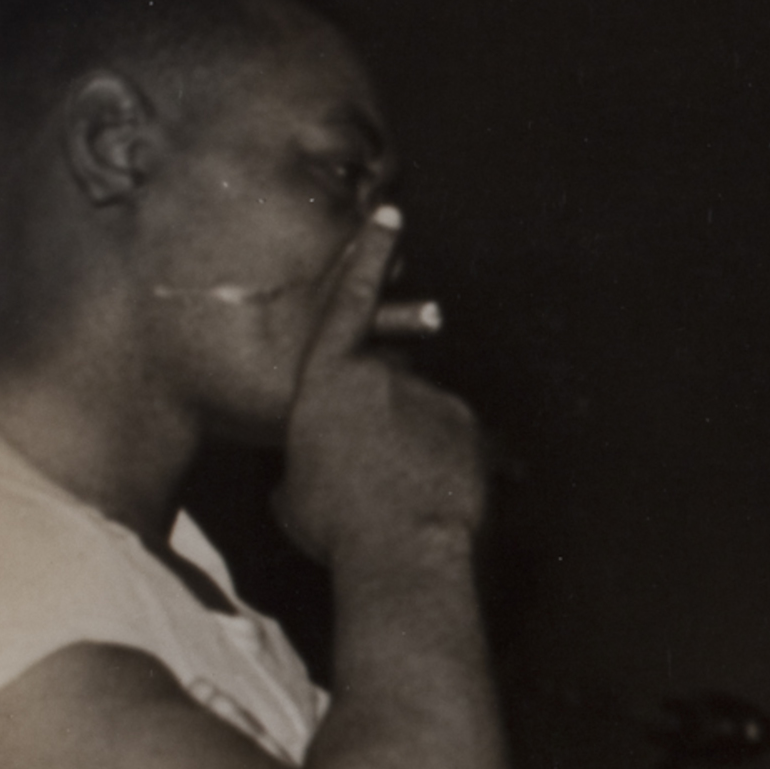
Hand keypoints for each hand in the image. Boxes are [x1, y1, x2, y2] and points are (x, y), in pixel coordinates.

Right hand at [274, 207, 486, 566]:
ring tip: (407, 502)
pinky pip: (466, 446)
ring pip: (431, 415)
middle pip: (394, 373)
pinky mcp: (477, 431)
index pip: (351, 302)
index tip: (391, 216)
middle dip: (389, 410)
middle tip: (381, 460)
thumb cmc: (333, 524)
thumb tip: (312, 465)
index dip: (370, 257)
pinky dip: (457, 470)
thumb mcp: (292, 488)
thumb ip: (307, 456)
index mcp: (330, 379)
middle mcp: (387, 375)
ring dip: (421, 451)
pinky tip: (446, 506)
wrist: (402, 552)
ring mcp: (438, 399)